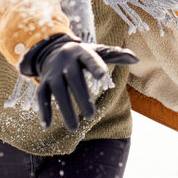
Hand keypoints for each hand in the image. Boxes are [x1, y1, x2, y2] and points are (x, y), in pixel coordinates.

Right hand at [19, 34, 138, 130]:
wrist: (52, 49)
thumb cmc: (82, 55)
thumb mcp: (97, 52)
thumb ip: (116, 55)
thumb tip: (136, 58)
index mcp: (82, 52)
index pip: (90, 59)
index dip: (96, 66)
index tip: (103, 75)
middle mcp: (66, 61)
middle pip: (73, 78)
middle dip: (81, 96)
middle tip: (90, 116)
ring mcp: (53, 71)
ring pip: (57, 89)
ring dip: (64, 108)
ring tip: (74, 128)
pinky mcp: (44, 81)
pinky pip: (41, 94)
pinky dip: (43, 109)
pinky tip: (46, 125)